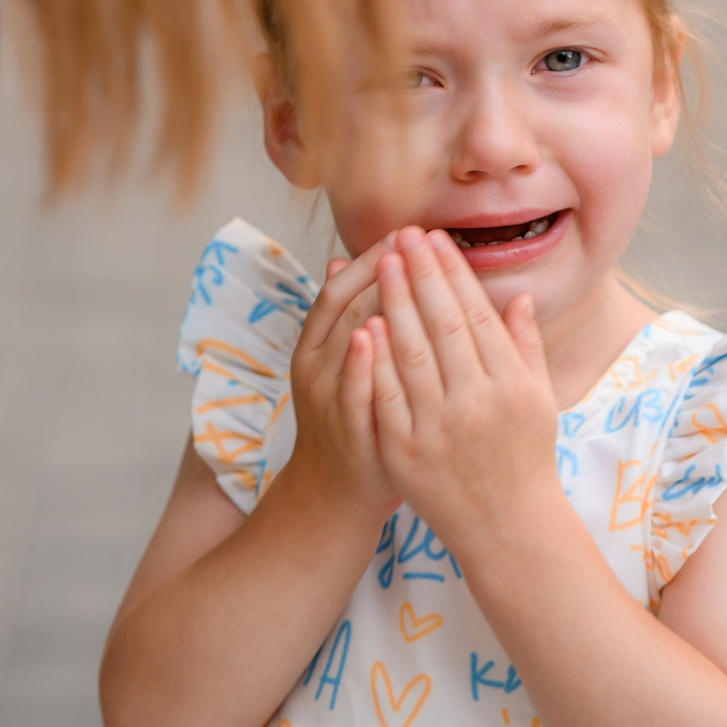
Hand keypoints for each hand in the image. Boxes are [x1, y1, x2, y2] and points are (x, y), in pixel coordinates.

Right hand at [275, 237, 397, 520]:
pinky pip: (352, 391)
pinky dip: (359, 363)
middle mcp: (316, 367)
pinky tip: (375, 334)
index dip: (370, 258)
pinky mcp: (346, 429)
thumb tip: (343, 259)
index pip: (341, 290)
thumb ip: (350, 317)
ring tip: (395, 269)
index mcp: (317, 347)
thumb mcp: (346, 364)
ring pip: (345, 342)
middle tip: (410, 238)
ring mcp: (328, 398)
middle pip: (344, 308)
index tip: (406, 232)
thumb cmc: (356, 417)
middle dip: (378, 271)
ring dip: (370, 304)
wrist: (336, 493)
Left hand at [363, 228, 558, 548]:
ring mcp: (440, 427)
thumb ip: (527, 347)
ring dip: (396, 302)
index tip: (438, 240)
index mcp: (512, 384)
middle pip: (444, 324)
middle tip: (405, 234)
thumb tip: (519, 297)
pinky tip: (366, 323)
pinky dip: (376, 359)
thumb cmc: (526, 459)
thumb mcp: (540, 401)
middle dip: (423, 274)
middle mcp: (478, 401)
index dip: (455, 274)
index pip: (479, 315)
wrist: (508, 528)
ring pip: (413, 352)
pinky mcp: (407, 450)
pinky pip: (387, 395)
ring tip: (383, 263)